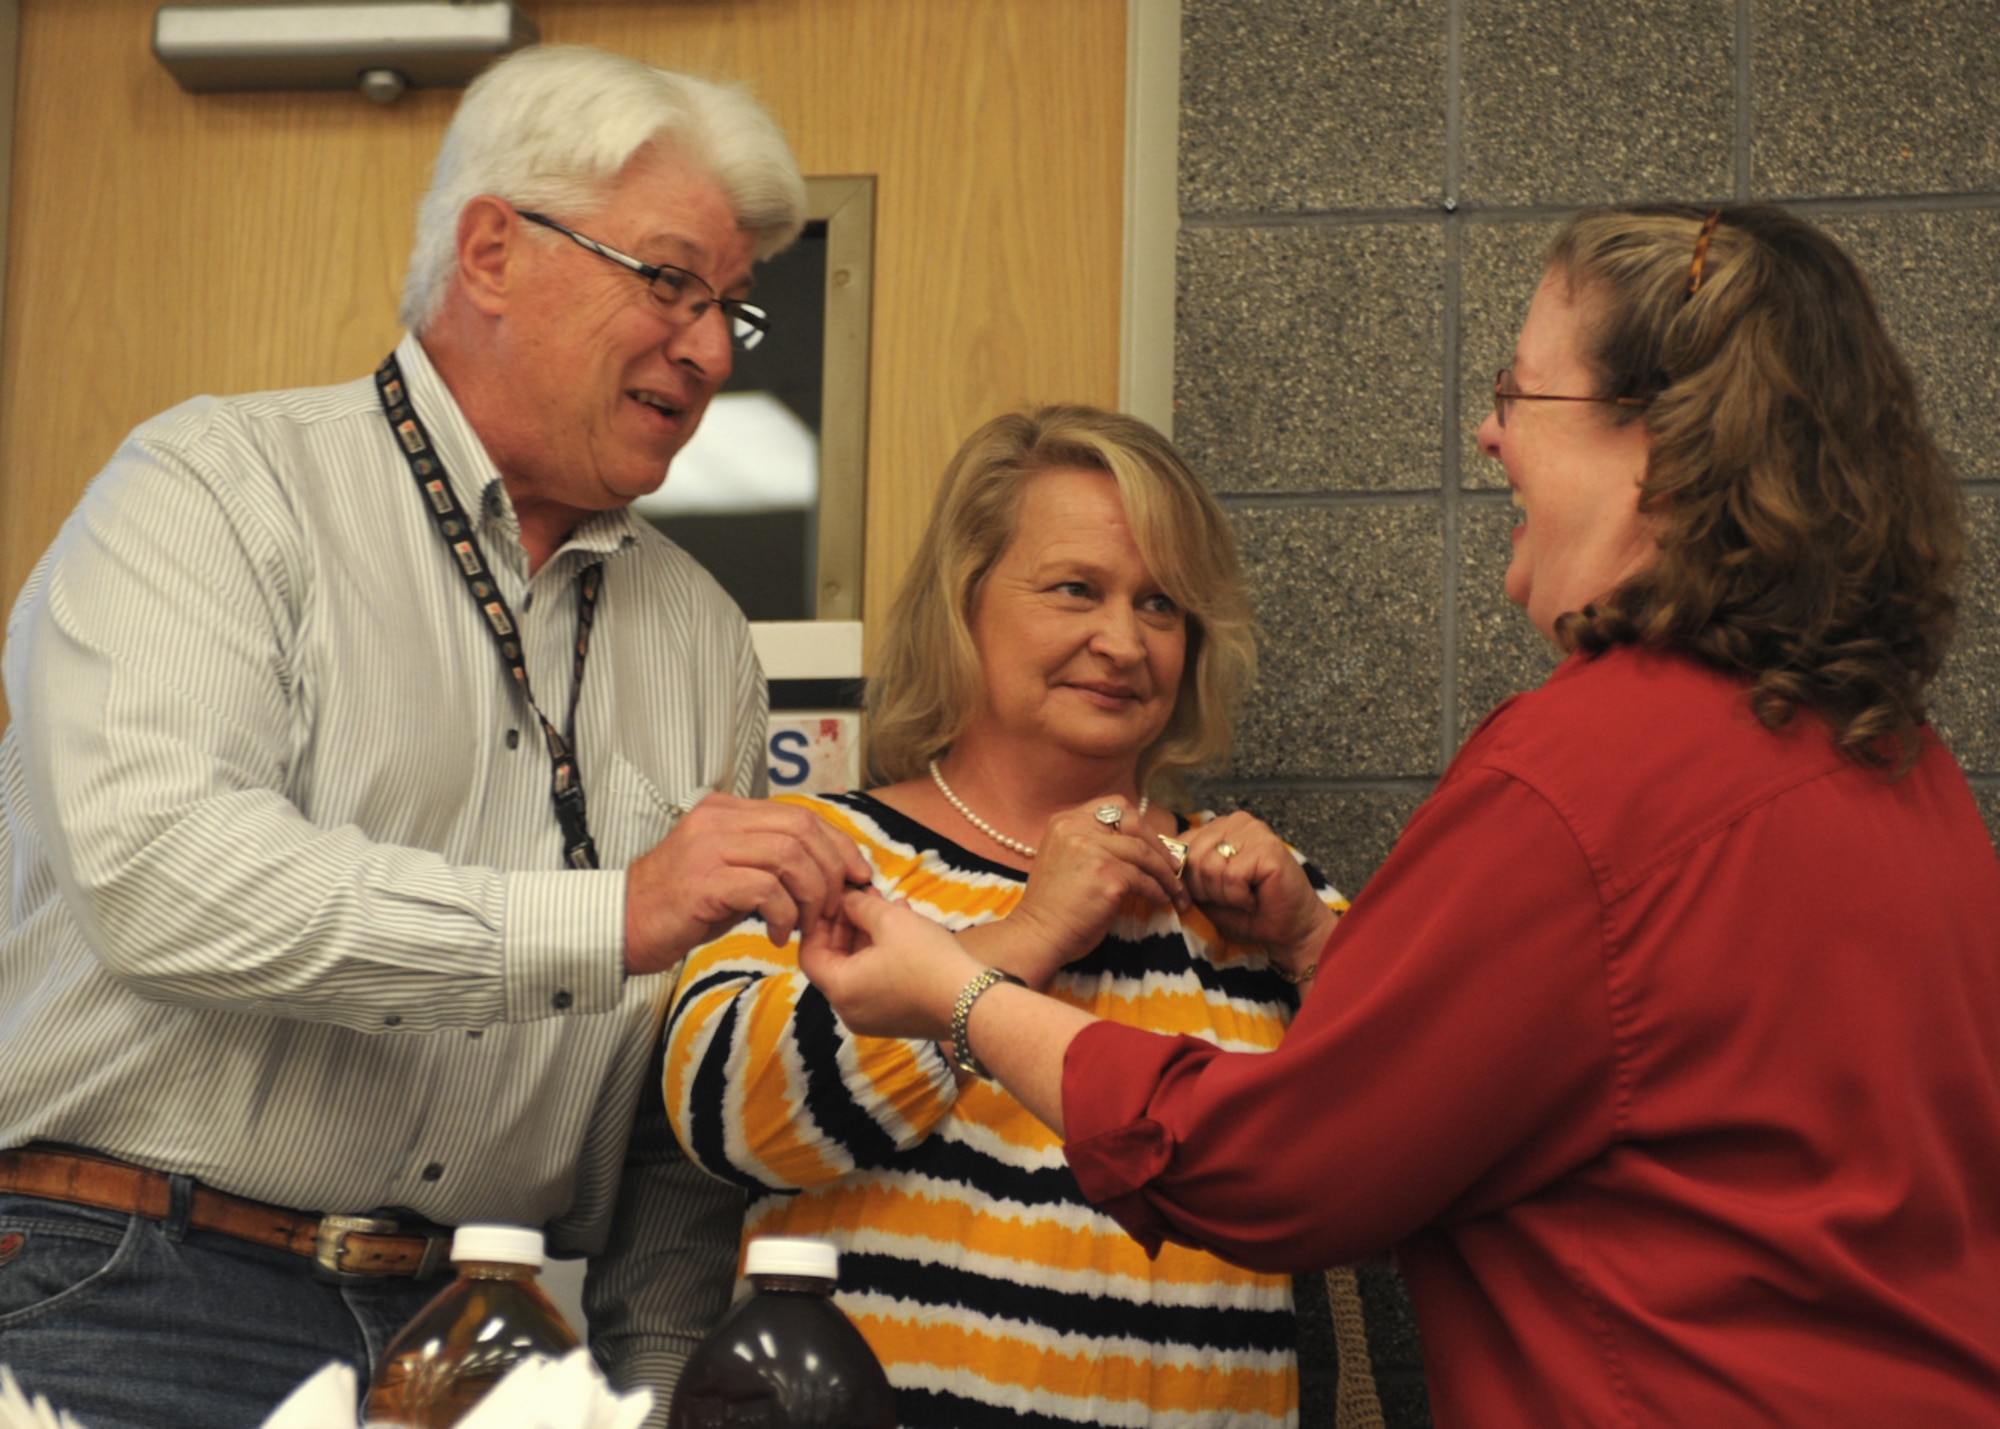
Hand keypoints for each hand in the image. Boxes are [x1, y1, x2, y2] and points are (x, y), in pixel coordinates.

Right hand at [623, 793, 872, 975]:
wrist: (623, 926)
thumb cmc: (679, 906)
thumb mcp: (728, 872)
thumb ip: (767, 863)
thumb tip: (823, 873)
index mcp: (727, 810)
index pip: (800, 816)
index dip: (838, 844)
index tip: (857, 874)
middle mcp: (719, 820)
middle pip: (801, 830)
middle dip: (831, 869)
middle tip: (837, 905)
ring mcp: (709, 847)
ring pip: (789, 856)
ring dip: (811, 895)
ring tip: (808, 925)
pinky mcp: (704, 880)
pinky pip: (766, 889)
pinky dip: (784, 915)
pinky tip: (778, 935)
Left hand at [799, 887, 984, 1041]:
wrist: (972, 1004)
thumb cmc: (926, 959)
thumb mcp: (891, 920)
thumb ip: (860, 906)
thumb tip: (847, 900)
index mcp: (840, 989)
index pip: (809, 953)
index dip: (818, 922)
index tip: (833, 898)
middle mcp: (849, 1010)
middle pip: (835, 961)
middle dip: (848, 924)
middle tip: (864, 896)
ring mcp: (872, 1019)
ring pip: (859, 969)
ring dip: (869, 936)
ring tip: (889, 905)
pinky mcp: (895, 1020)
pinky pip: (878, 982)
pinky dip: (883, 955)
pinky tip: (906, 928)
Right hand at [973, 797, 1188, 986]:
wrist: (1037, 935)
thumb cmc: (1053, 906)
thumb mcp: (1063, 858)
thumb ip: (1091, 843)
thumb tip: (1137, 846)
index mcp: (1065, 821)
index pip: (1115, 807)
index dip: (1139, 824)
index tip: (1152, 844)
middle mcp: (1077, 829)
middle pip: (1134, 824)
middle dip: (1158, 845)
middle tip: (1172, 866)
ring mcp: (1092, 850)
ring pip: (1144, 853)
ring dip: (1165, 873)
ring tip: (1174, 889)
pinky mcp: (1107, 876)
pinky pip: (1145, 880)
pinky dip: (1158, 890)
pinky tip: (1161, 900)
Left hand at [1181, 813, 1337, 978]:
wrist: (1290, 930)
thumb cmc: (1248, 912)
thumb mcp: (1206, 891)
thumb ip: (1186, 874)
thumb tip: (1160, 867)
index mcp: (1220, 827)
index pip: (1181, 845)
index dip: (1186, 879)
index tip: (1202, 898)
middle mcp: (1237, 822)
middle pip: (1193, 857)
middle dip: (1205, 889)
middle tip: (1231, 899)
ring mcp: (1255, 831)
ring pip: (1209, 866)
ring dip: (1223, 894)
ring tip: (1244, 898)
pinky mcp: (1268, 848)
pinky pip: (1231, 876)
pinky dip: (1238, 897)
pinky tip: (1254, 898)